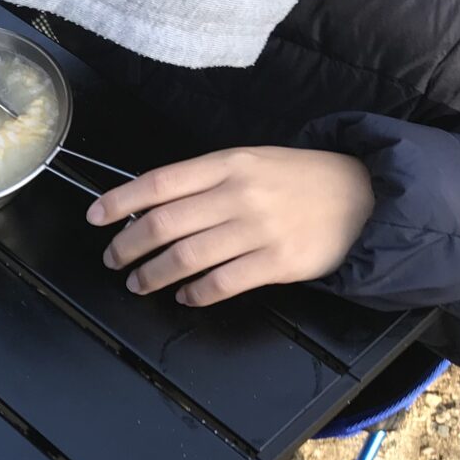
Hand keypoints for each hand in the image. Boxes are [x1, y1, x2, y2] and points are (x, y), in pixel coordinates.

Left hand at [87, 147, 374, 305]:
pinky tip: (185, 297)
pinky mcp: (278, 262)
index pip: (159, 182)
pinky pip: (223, 283)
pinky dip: (195, 294)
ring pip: (187, 257)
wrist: (363, 196)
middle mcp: (239, 194)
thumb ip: (206, 181)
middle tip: (113, 260)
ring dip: (154, 274)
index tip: (96, 217)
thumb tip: (152, 206)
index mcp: (228, 163)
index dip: (120, 201)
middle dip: (128, 245)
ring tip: (138, 282)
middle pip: (165, 224)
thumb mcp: (252, 162)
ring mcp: (259, 229)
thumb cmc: (299, 179)